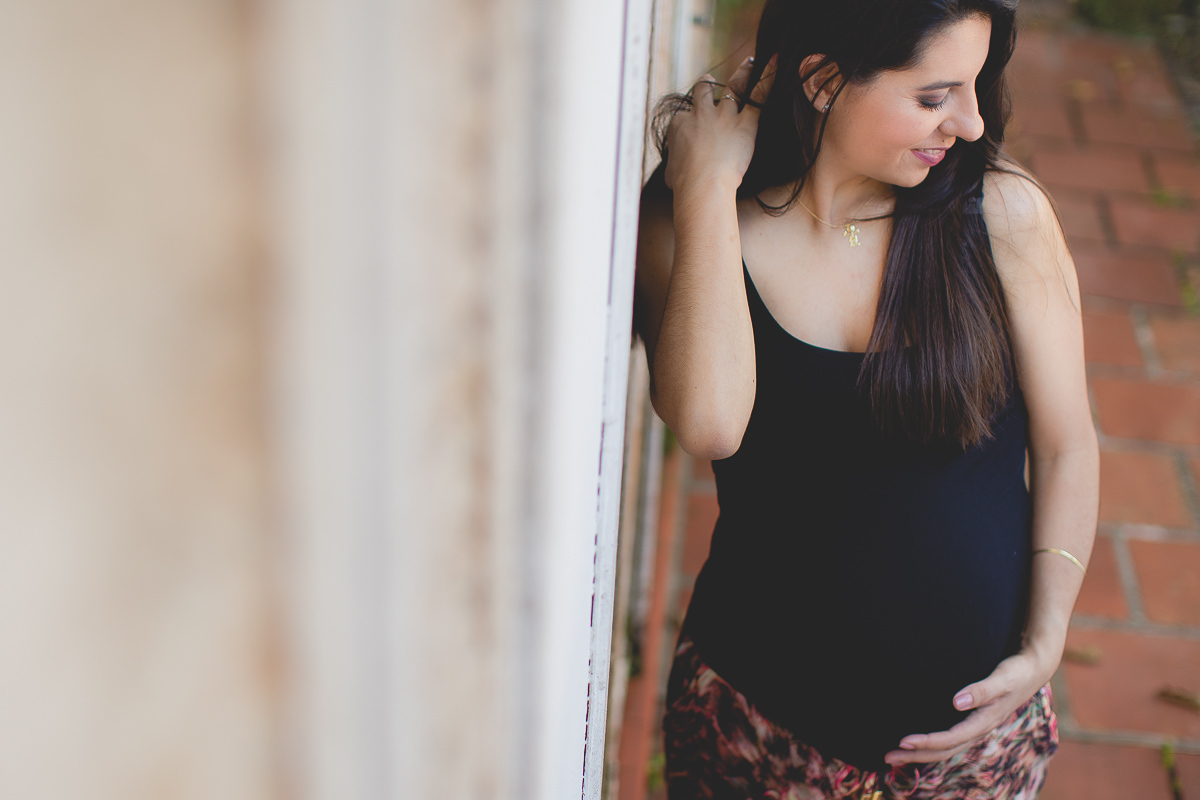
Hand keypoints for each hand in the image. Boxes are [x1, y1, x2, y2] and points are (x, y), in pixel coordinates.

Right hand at [664, 55, 775, 193]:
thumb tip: (674, 173)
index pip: (686, 115)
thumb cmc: (685, 184)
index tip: (694, 128)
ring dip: (742, 73)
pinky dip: (768, 78)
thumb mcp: (670, 173)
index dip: (690, 121)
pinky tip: (775, 62)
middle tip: (709, 78)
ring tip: (749, 64)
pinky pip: (759, 95)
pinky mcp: (745, 123)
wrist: (702, 184)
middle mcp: (701, 114)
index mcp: (680, 124)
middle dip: (706, 84)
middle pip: (703, 90)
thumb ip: (674, 165)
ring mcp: (724, 116)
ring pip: (734, 86)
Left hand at [882, 648, 1057, 766]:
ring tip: (894, 756)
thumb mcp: (1002, 678)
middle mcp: (978, 729)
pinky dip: (931, 745)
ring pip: (945, 748)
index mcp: (984, 722)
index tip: (904, 741)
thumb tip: (956, 701)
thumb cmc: (1016, 672)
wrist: (1032, 671)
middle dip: (916, 755)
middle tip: (887, 757)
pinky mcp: (972, 721)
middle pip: (944, 750)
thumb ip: (981, 690)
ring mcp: (975, 727)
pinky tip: (916, 743)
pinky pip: (949, 739)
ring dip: (920, 754)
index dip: (927, 742)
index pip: (950, 739)